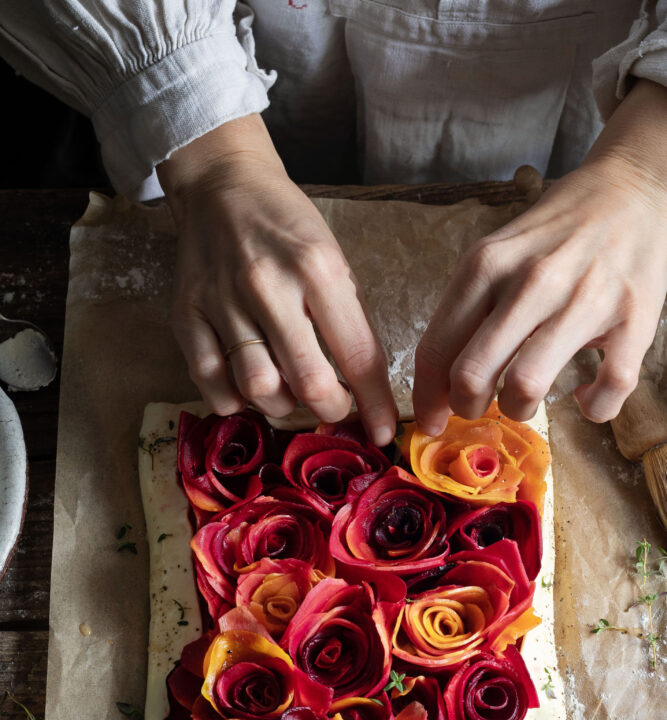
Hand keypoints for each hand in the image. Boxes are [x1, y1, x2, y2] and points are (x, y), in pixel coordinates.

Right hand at [157, 115, 395, 446]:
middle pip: (307, 381)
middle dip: (329, 410)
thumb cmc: (288, 227)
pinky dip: (233, 400)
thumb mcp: (334, 260)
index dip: (374, 405)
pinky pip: (210, 383)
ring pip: (257, 388)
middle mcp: (268, 285)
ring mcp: (222, 301)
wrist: (223, 185)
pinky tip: (246, 388)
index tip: (381, 432)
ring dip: (281, 406)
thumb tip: (364, 390)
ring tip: (288, 392)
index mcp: (317, 268)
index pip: (357, 356)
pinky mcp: (186, 313)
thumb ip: (348, 322)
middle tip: (332, 407)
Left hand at [414, 80, 666, 432]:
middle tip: (478, 406)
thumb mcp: (496, 254)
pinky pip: (606, 390)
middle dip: (466, 407)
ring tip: (524, 400)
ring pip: (525, 388)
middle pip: (471, 376)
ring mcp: (584, 301)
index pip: (436, 348)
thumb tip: (439, 382)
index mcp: (486, 266)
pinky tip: (584, 396)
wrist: (632, 190)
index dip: (428, 397)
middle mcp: (531, 282)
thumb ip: (467, 310)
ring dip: (518, 410)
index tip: (432, 420)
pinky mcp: (634, 320)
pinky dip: (592, 408)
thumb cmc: (554, 233)